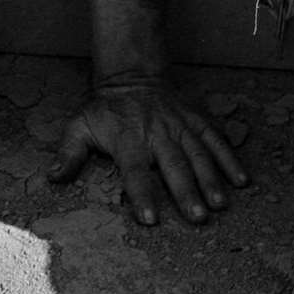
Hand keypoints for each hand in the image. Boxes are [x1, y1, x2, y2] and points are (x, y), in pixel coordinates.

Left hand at [49, 77, 248, 224]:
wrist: (133, 74)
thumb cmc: (105, 109)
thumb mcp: (79, 126)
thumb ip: (68, 152)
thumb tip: (52, 177)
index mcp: (128, 139)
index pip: (135, 171)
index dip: (142, 194)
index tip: (150, 219)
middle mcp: (157, 134)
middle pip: (174, 165)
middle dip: (187, 191)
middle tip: (198, 217)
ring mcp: (180, 126)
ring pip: (199, 154)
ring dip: (211, 179)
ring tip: (220, 203)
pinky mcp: (196, 120)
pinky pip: (215, 139)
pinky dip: (229, 157)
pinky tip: (241, 179)